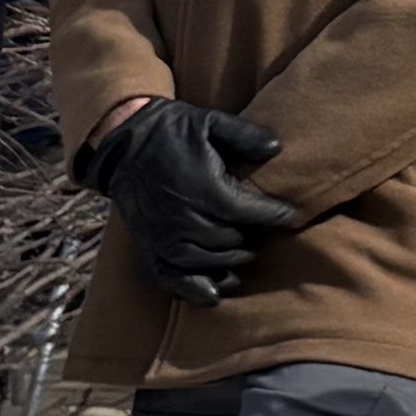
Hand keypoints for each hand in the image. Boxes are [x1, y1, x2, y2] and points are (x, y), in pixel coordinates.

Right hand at [86, 98, 298, 304]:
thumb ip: (246, 135)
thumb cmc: (171, 131)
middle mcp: (185, 218)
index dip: (275, 216)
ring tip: (242, 251)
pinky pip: (173, 276)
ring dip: (229, 260)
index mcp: (205, 190)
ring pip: (207, 260)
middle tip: (262, 230)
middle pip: (231, 240)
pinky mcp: (150, 246)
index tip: (291, 217)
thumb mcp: (211, 122)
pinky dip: (194, 288)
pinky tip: (213, 292)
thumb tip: (277, 149)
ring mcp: (165, 236)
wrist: (124, 143)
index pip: (250, 213)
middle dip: (250, 237)